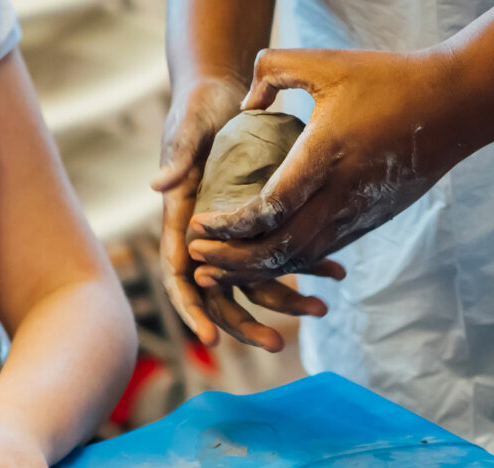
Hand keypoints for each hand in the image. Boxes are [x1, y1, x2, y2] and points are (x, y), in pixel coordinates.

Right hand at [153, 76, 334, 350]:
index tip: (213, 338)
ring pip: (255, 282)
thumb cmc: (200, 107)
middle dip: (246, 324)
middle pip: (220, 294)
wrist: (226, 96)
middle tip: (276, 344)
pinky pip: (280, 256)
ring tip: (321, 309)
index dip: (194, 310)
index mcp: (181, 223)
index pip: (180, 278)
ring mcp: (234, 235)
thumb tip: (158, 186)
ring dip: (287, 300)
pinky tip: (335, 274)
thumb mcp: (188, 127)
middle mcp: (206, 238)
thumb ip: (178, 156)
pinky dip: (306, 266)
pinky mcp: (259, 226)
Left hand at [185, 47, 464, 286]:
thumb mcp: (326, 62)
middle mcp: (341, 196)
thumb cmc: (389, 79)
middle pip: (280, 248)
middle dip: (233, 262)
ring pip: (300, 259)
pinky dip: (286, 263)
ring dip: (256, 271)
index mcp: (326, 156)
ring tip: (218, 273)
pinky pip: (320, 252)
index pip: (270, 207)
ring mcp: (357, 214)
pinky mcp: (367, 221)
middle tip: (196, 260)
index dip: (230, 225)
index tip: (198, 224)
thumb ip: (275, 71)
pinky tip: (261, 263)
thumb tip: (246, 105)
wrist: (454, 108)